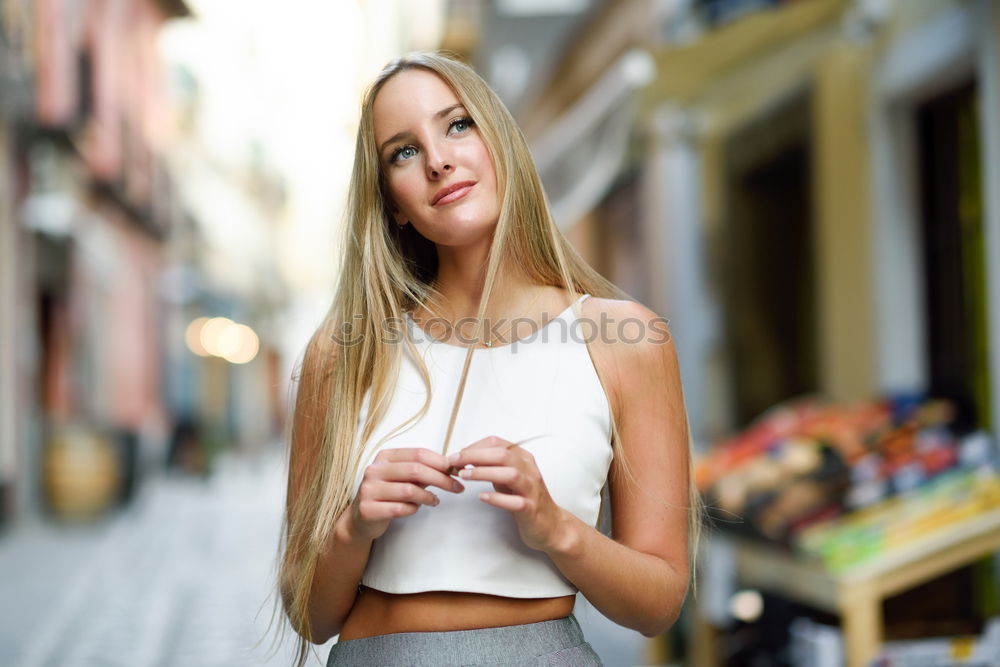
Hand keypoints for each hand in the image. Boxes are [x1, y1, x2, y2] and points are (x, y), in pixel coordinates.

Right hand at [345, 447, 463, 541]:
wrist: (361, 518)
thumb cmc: (388, 493)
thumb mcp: (404, 477)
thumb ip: (423, 471)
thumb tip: (451, 467)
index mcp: (385, 456)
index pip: (418, 454)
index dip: (441, 462)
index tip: (456, 470)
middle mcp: (374, 470)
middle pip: (415, 470)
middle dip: (441, 479)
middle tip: (456, 487)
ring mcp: (369, 489)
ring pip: (409, 490)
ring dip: (428, 497)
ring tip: (435, 501)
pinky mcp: (368, 509)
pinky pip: (399, 509)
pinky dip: (413, 509)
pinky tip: (416, 508)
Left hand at [447, 435, 568, 552]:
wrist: (550, 524)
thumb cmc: (525, 498)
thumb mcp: (508, 476)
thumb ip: (492, 465)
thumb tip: (466, 457)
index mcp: (523, 458)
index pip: (497, 443)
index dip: (474, 447)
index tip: (457, 455)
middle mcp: (529, 470)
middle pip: (502, 455)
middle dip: (475, 456)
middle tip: (455, 462)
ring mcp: (531, 489)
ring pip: (510, 474)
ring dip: (484, 473)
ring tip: (464, 476)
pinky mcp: (531, 509)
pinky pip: (515, 502)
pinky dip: (498, 498)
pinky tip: (483, 497)